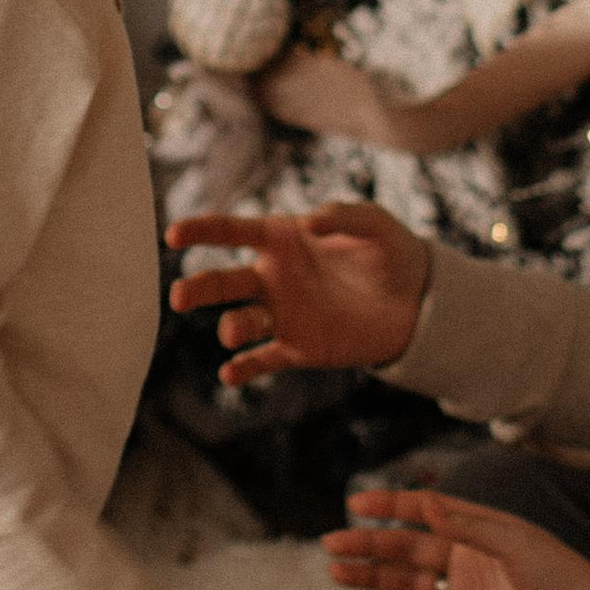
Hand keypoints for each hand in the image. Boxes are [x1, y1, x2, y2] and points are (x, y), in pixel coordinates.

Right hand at [165, 199, 429, 387]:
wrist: (416, 303)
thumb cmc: (391, 252)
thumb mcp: (376, 224)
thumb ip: (345, 216)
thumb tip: (309, 222)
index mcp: (282, 239)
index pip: (233, 231)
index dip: (203, 230)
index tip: (174, 235)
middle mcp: (273, 277)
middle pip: (224, 282)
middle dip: (199, 288)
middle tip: (180, 297)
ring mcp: (282, 315)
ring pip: (242, 322)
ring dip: (232, 327)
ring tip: (236, 332)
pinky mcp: (298, 348)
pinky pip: (264, 359)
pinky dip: (246, 368)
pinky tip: (230, 373)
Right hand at [325, 485, 589, 589]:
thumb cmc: (565, 579)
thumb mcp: (516, 544)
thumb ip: (468, 526)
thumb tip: (424, 502)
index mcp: (481, 529)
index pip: (426, 512)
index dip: (390, 506)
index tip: (356, 504)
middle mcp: (470, 558)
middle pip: (408, 548)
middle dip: (369, 544)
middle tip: (331, 543)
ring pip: (409, 584)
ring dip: (373, 579)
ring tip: (336, 574)